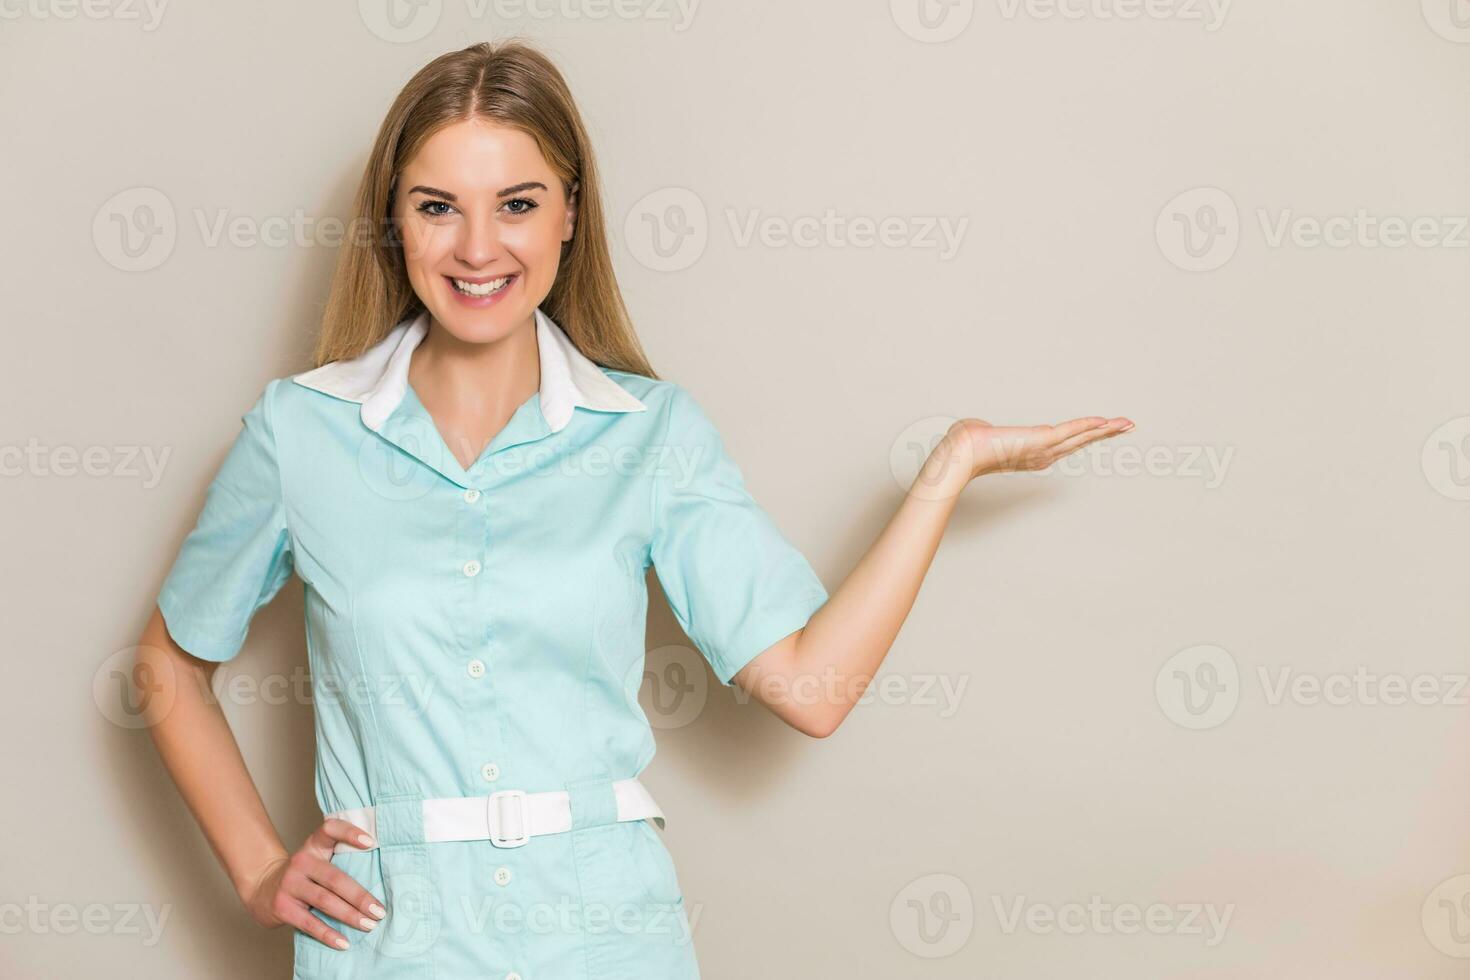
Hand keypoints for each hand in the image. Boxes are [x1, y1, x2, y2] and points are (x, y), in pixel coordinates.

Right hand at [242, 819, 385, 950]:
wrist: (262, 888)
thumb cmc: (304, 875)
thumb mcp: (318, 859)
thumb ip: (341, 860)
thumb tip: (383, 878)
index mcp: (314, 846)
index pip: (330, 829)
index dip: (350, 833)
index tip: (371, 842)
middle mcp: (301, 861)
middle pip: (335, 878)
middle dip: (360, 896)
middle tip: (379, 910)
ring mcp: (290, 884)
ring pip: (325, 901)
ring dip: (350, 915)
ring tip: (369, 925)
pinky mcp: (283, 907)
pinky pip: (309, 923)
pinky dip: (328, 934)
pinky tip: (344, 942)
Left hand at [916, 416, 1134, 495]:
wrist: (963, 452)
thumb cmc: (969, 445)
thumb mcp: (985, 435)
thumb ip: (989, 432)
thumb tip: (979, 427)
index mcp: (1033, 454)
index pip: (1066, 442)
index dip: (1087, 435)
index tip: (1103, 429)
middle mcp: (1043, 455)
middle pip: (1081, 441)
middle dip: (1106, 433)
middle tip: (1128, 426)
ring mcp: (1044, 449)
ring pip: (1082, 437)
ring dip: (1106, 429)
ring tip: (1127, 423)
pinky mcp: (1042, 440)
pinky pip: (1071, 431)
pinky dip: (1089, 425)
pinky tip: (1106, 422)